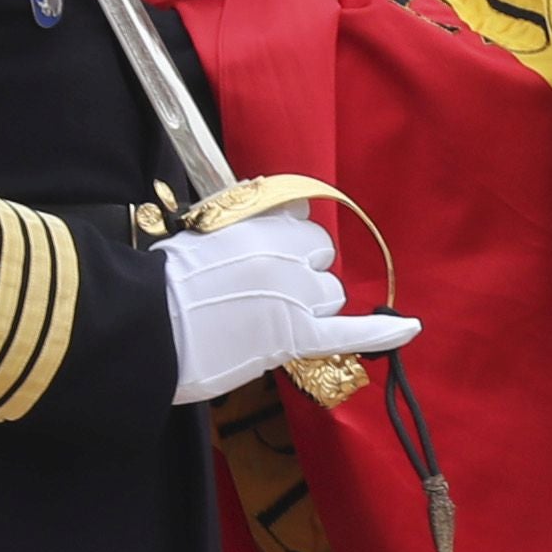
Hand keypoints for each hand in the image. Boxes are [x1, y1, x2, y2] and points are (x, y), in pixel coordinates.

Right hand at [159, 214, 421, 405]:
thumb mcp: (198, 236)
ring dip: (313, 308)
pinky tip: (411, 327)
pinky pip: (351, 332)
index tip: (271, 260)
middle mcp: (284, 255)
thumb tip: (278, 214)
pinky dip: (383, 332)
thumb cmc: (155, 286)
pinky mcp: (293, 336)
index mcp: (258, 226)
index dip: (291, 247)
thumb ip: (242, 228)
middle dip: (304, 278)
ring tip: (270, 323)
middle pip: (321, 262)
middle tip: (263, 298)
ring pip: (331, 296)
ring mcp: (293, 296)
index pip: (302, 224)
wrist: (140, 327)